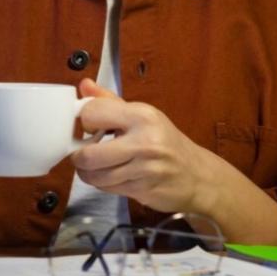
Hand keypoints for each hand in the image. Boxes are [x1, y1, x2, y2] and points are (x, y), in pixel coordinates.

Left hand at [70, 78, 214, 214]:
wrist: (197, 175)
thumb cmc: (165, 141)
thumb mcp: (143, 115)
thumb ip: (110, 101)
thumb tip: (84, 85)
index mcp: (142, 116)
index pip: (93, 113)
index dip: (84, 121)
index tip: (90, 126)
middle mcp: (144, 142)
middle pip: (89, 154)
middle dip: (79, 156)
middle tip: (82, 153)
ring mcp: (144, 169)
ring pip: (95, 176)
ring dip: (88, 173)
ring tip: (94, 166)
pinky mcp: (143, 190)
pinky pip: (107, 188)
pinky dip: (102, 184)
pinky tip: (110, 176)